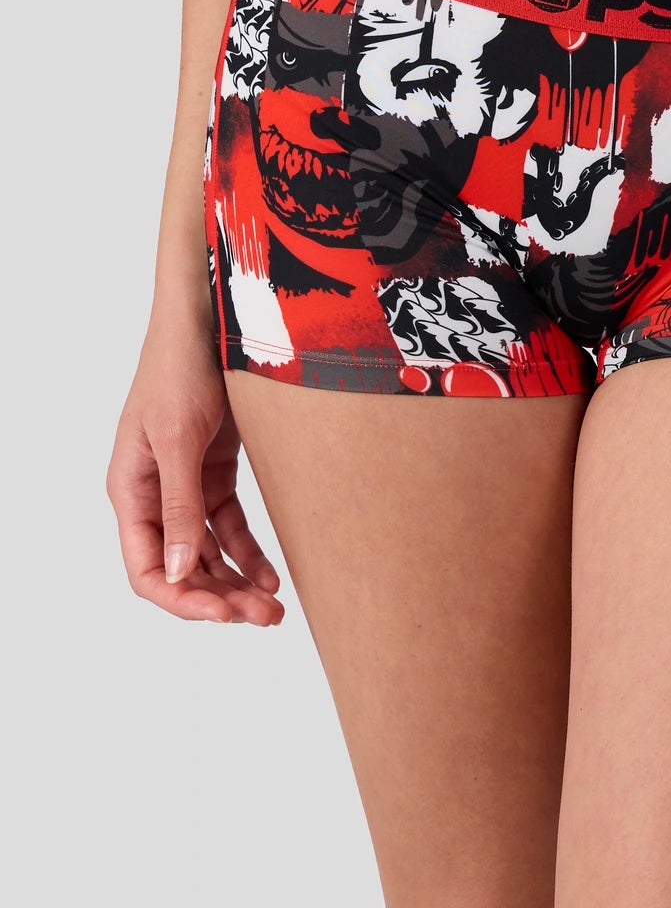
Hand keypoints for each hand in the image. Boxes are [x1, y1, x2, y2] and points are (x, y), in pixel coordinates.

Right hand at [107, 309, 284, 623]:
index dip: (182, 599)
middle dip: (220, 597)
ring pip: (208, 551)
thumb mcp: (180, 439)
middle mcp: (154, 493)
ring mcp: (185, 482)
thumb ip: (180, 506)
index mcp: (130, 491)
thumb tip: (180, 573)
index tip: (224, 615)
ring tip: (274, 608)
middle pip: (182, 567)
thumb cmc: (181, 368)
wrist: (208, 318)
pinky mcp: (213, 468)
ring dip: (237, 580)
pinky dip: (248, 549)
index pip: (147, 569)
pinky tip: (273, 572)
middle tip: (264, 618)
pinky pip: (228, 523)